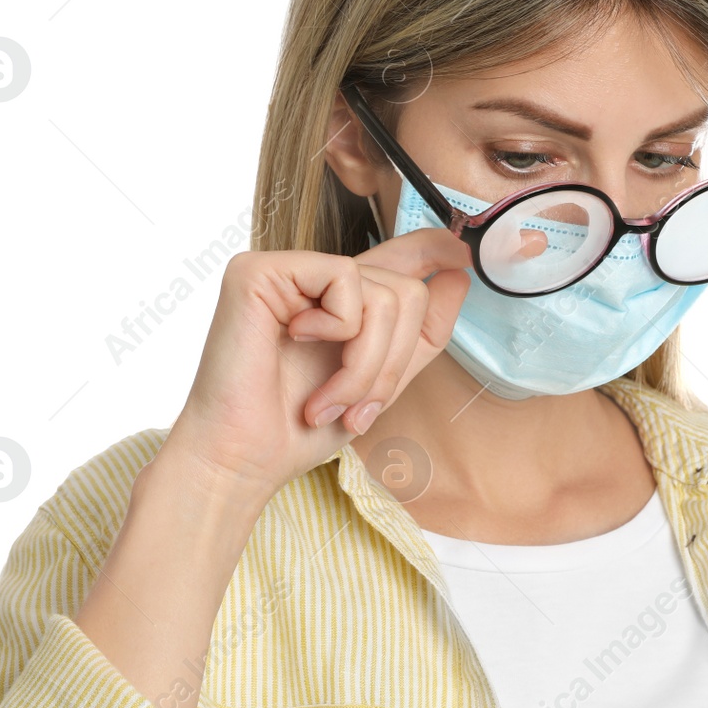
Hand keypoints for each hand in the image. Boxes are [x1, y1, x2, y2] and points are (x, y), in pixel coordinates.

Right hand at [163, 229, 471, 500]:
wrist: (244, 460)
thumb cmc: (298, 429)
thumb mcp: (381, 382)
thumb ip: (421, 332)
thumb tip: (459, 274)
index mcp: (341, 303)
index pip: (402, 255)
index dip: (438, 247)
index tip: (464, 255)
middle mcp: (315, 279)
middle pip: (408, 292)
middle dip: (392, 365)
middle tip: (356, 410)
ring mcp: (288, 269)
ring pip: (385, 294)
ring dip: (366, 365)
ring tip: (327, 402)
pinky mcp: (262, 268)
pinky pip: (345, 280)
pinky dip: (338, 332)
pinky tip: (295, 345)